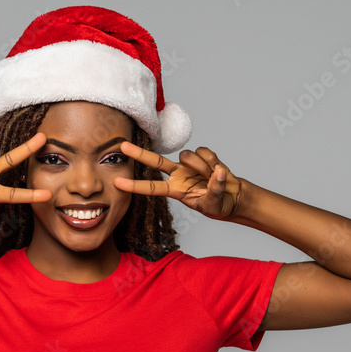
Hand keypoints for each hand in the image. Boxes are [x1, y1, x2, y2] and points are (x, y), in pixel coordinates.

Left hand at [113, 143, 243, 220]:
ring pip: (187, 155)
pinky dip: (212, 161)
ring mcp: (188, 165)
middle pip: (155, 161)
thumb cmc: (218, 205)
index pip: (151, 188)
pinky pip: (203, 151)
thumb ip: (214, 190)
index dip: (135, 185)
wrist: (232, 197)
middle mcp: (177, 175)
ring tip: (212, 177)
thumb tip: (217, 172)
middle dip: (139, 153)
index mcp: (175, 191)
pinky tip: (217, 169)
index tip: (118, 183)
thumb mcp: (214, 205)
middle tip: (122, 146)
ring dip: (202, 166)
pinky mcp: (201, 156)